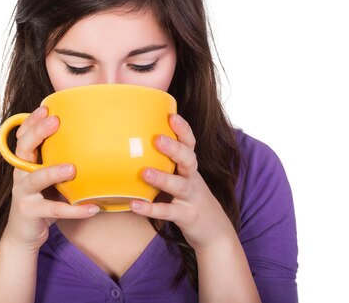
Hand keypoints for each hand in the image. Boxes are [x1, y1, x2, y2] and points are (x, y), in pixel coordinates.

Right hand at [3, 106, 99, 252]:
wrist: (25, 234)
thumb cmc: (43, 199)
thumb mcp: (48, 177)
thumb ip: (58, 160)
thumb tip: (91, 139)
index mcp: (26, 162)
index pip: (24, 136)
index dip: (32, 121)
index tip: (46, 108)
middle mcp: (20, 174)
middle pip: (23, 149)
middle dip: (38, 133)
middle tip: (56, 122)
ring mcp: (23, 194)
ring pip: (35, 179)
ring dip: (53, 171)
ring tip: (72, 168)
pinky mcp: (30, 212)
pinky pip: (54, 210)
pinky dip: (74, 210)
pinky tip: (92, 208)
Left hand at [130, 114, 234, 251]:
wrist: (215, 232)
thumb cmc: (189, 200)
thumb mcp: (182, 179)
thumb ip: (166, 165)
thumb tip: (132, 147)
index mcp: (190, 168)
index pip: (190, 144)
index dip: (183, 129)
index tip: (172, 116)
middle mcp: (193, 179)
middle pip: (189, 160)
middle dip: (174, 149)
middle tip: (157, 138)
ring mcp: (192, 198)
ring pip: (180, 185)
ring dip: (162, 178)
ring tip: (144, 172)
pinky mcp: (187, 217)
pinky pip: (168, 212)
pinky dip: (151, 209)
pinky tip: (134, 205)